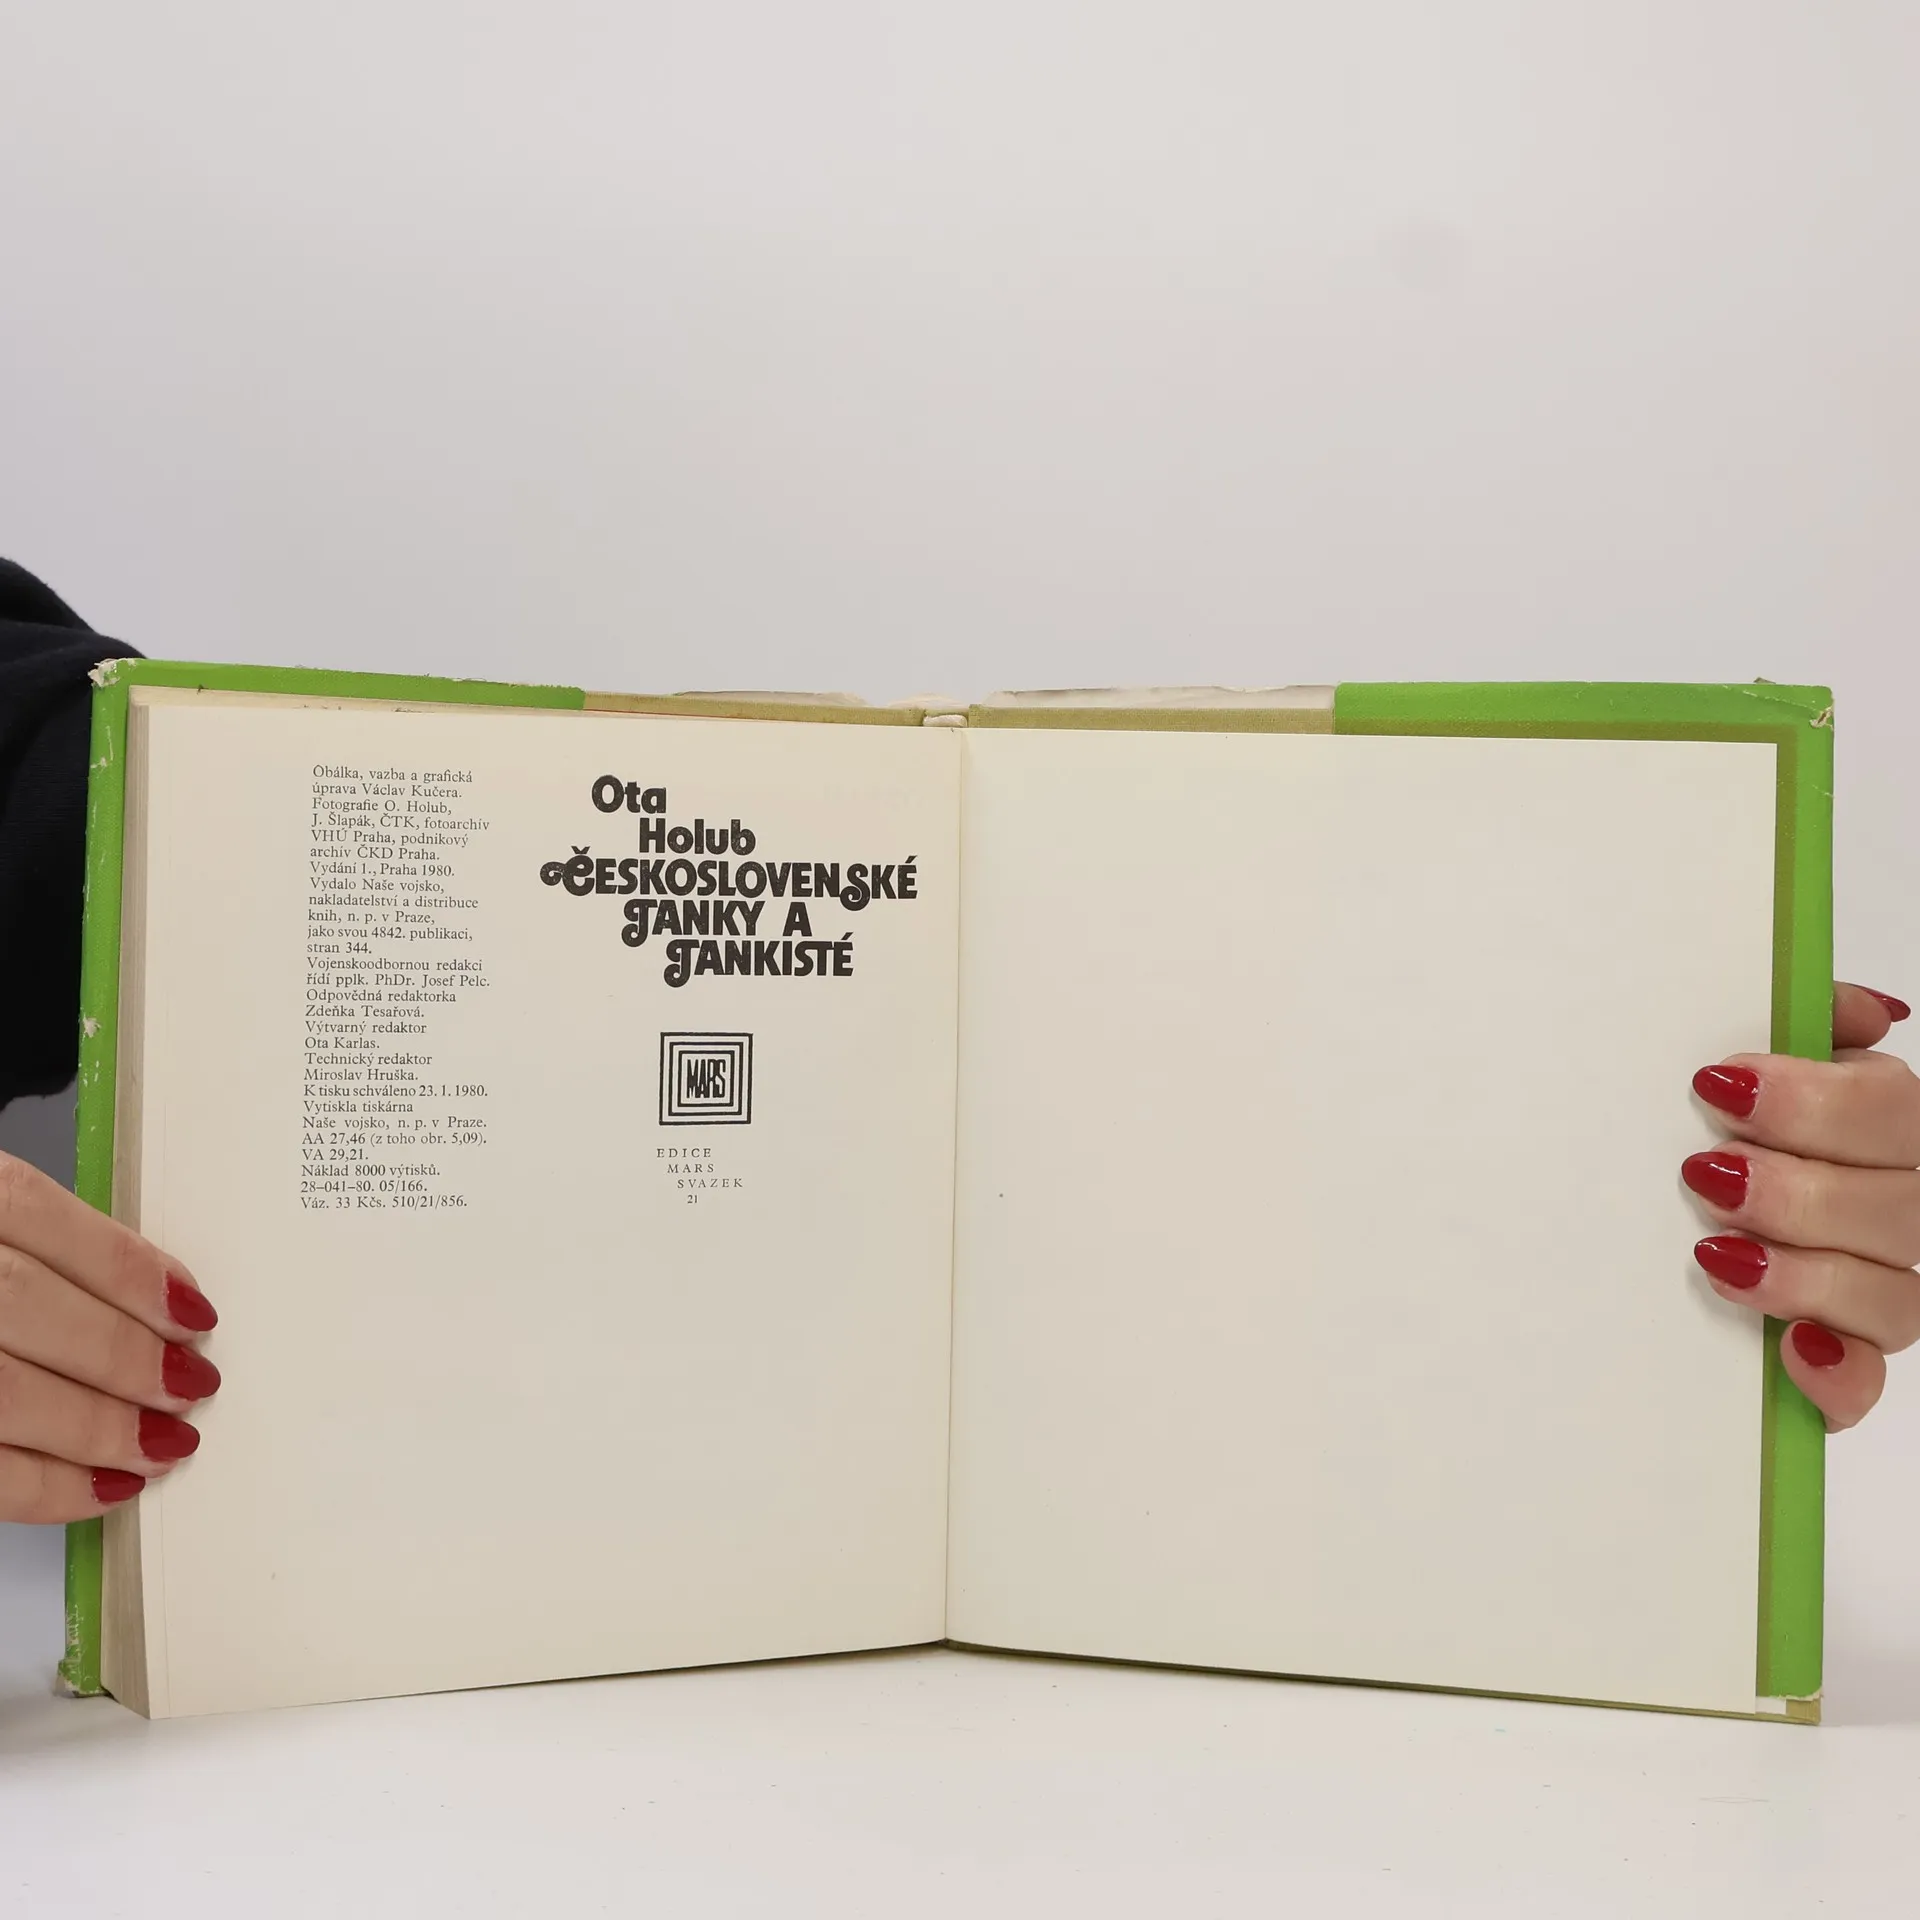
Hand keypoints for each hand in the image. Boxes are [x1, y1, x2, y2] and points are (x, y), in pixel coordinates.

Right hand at [0, 1152, 219, 1521]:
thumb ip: (44, 1253)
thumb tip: (152, 1301)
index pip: (35, 1214)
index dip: (126, 1269)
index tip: (193, 1312)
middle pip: (22, 1303)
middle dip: (123, 1352)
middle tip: (190, 1383)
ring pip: (4, 1391)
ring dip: (99, 1425)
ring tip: (162, 1442)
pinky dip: (47, 1485)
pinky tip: (104, 1486)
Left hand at [1686, 983, 1917, 1429]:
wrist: (1691, 1195)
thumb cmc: (1733, 1130)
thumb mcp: (1767, 1071)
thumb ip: (1814, 1028)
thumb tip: (1861, 1011)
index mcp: (1893, 1132)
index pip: (1900, 1114)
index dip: (1819, 1103)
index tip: (1720, 1087)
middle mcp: (1904, 1214)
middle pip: (1901, 1209)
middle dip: (1801, 1190)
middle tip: (1709, 1173)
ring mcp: (1881, 1293)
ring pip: (1890, 1298)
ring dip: (1804, 1274)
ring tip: (1717, 1253)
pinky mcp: (1843, 1364)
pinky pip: (1865, 1384)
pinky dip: (1836, 1372)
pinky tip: (1796, 1348)